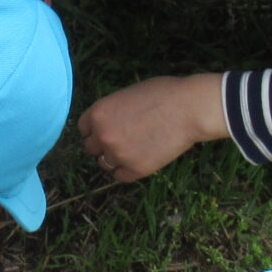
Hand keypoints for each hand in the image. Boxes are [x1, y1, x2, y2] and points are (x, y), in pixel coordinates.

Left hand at [79, 74, 227, 184]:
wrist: (188, 108)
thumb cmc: (163, 94)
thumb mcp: (127, 94)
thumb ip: (112, 111)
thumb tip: (108, 122)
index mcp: (98, 113)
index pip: (83, 130)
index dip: (95, 130)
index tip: (106, 131)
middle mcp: (103, 135)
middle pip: (91, 148)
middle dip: (103, 145)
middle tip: (122, 141)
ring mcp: (118, 154)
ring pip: (104, 164)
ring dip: (114, 159)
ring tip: (132, 150)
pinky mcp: (136, 169)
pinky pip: (120, 176)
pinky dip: (127, 171)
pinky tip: (138, 161)